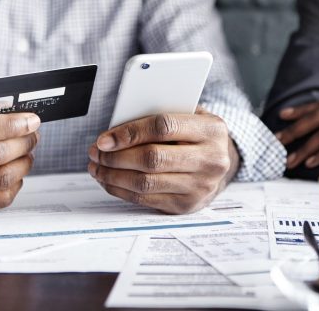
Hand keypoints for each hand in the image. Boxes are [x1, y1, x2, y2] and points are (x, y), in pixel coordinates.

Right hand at [0, 94, 39, 214]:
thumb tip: (13, 115)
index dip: (12, 124)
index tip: (32, 120)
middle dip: (24, 141)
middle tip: (33, 134)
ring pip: (2, 178)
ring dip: (24, 162)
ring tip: (27, 151)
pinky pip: (1, 198)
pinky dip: (17, 182)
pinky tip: (15, 170)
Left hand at [88, 108, 239, 213]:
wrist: (222, 162)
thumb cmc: (197, 133)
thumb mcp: (190, 114)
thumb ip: (162, 113)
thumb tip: (118, 125)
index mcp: (211, 130)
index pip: (163, 127)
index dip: (130, 132)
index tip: (105, 138)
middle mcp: (211, 160)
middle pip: (152, 159)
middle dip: (116, 156)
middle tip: (97, 152)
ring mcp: (200, 186)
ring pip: (146, 182)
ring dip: (114, 175)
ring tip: (97, 166)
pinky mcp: (187, 205)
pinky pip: (146, 199)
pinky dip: (121, 190)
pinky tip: (109, 179)